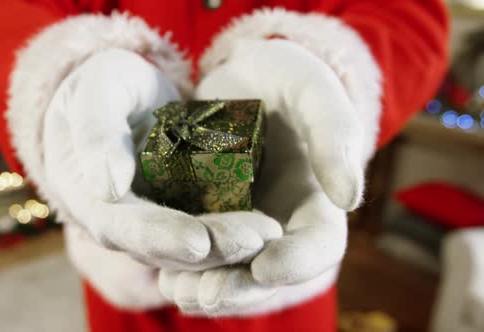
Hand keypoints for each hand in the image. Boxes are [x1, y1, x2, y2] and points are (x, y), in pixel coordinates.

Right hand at [43, 49, 277, 269]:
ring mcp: (147, 220)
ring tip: (268, 236)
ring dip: (227, 248)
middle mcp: (116, 219)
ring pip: (185, 248)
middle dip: (209, 248)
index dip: (157, 236)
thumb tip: (108, 188)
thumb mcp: (96, 91)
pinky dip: (231, 233)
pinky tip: (266, 229)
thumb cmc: (104, 83)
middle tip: (256, 240)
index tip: (199, 242)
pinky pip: (202, 231)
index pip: (118, 226)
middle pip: (159, 247)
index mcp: (85, 194)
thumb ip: (96, 131)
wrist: (121, 93)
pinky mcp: (175, 212)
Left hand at [159, 39, 372, 314]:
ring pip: (226, 271)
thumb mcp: (312, 90)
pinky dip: (178, 267)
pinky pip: (193, 254)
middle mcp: (277, 224)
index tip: (266, 267)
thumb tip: (349, 197)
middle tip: (206, 293)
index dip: (297, 262)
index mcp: (314, 202)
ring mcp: (238, 225)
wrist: (240, 76)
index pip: (318, 245)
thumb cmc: (285, 78)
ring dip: (202, 287)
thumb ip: (334, 133)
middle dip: (238, 288)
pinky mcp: (202, 218)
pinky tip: (158, 272)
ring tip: (176, 290)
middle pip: (266, 273)